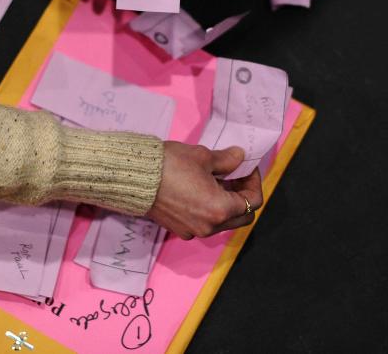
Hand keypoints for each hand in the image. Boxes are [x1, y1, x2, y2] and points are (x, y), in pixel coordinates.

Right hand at [146, 142, 263, 238]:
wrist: (133, 177)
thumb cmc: (170, 165)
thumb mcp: (203, 157)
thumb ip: (227, 160)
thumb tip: (240, 157)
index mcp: (220, 210)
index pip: (253, 202)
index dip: (254, 182)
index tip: (246, 167)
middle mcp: (209, 226)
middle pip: (241, 216)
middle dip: (242, 196)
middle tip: (235, 175)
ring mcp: (193, 231)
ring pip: (222, 221)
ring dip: (225, 203)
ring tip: (216, 180)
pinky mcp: (179, 230)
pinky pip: (204, 222)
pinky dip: (209, 209)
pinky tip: (199, 189)